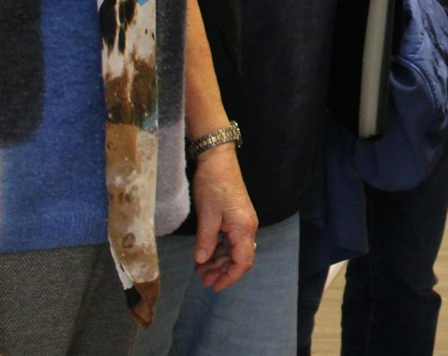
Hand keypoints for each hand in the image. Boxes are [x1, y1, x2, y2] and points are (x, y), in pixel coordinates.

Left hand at [189, 144, 257, 290]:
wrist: (218, 160)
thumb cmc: (213, 185)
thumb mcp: (207, 215)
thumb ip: (205, 240)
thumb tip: (202, 262)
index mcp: (243, 228)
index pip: (242, 262)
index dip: (230, 277)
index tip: (214, 287)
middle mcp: (247, 227)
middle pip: (239, 258)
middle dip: (222, 272)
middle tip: (203, 281)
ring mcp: (242, 222)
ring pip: (233, 251)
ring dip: (218, 263)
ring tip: (200, 272)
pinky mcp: (236, 218)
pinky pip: (229, 241)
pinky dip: (218, 251)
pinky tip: (204, 256)